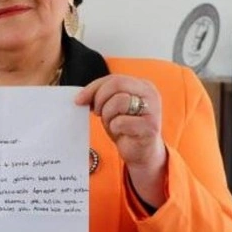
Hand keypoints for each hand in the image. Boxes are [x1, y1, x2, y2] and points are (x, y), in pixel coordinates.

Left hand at [75, 74, 167, 206]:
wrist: (142, 153)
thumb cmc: (126, 127)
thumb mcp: (113, 107)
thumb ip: (102, 96)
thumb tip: (81, 96)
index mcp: (142, 85)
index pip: (114, 79)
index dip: (94, 87)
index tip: (79, 99)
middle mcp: (150, 94)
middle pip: (117, 84)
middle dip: (100, 98)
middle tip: (97, 112)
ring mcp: (152, 109)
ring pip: (119, 101)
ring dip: (108, 115)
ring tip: (112, 124)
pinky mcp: (150, 126)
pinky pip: (121, 121)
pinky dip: (115, 128)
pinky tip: (121, 133)